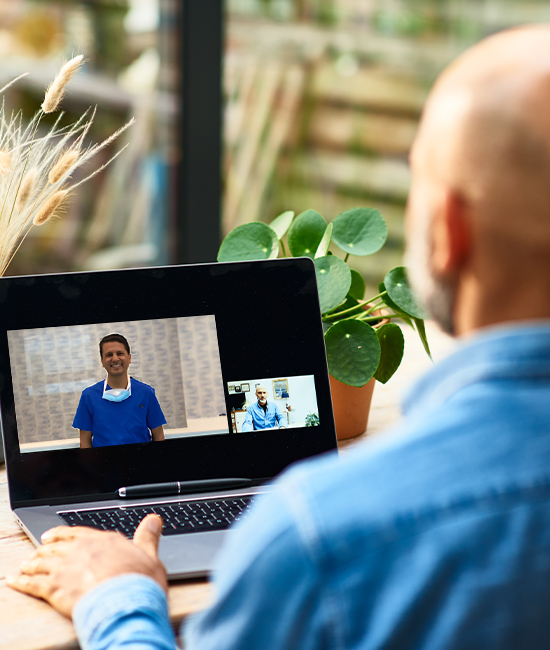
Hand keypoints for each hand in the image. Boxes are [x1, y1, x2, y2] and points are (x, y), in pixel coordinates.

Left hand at [6, 514, 166, 617]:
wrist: (125, 603)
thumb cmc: (140, 583)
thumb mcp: (150, 555)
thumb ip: (148, 536)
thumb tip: (154, 519)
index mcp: (103, 541)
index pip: (78, 533)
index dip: (64, 534)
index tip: (54, 535)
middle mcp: (81, 550)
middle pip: (57, 545)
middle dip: (45, 548)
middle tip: (38, 549)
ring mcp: (66, 568)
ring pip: (42, 561)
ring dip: (32, 562)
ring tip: (26, 565)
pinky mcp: (54, 588)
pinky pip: (31, 583)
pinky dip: (21, 581)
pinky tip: (14, 580)